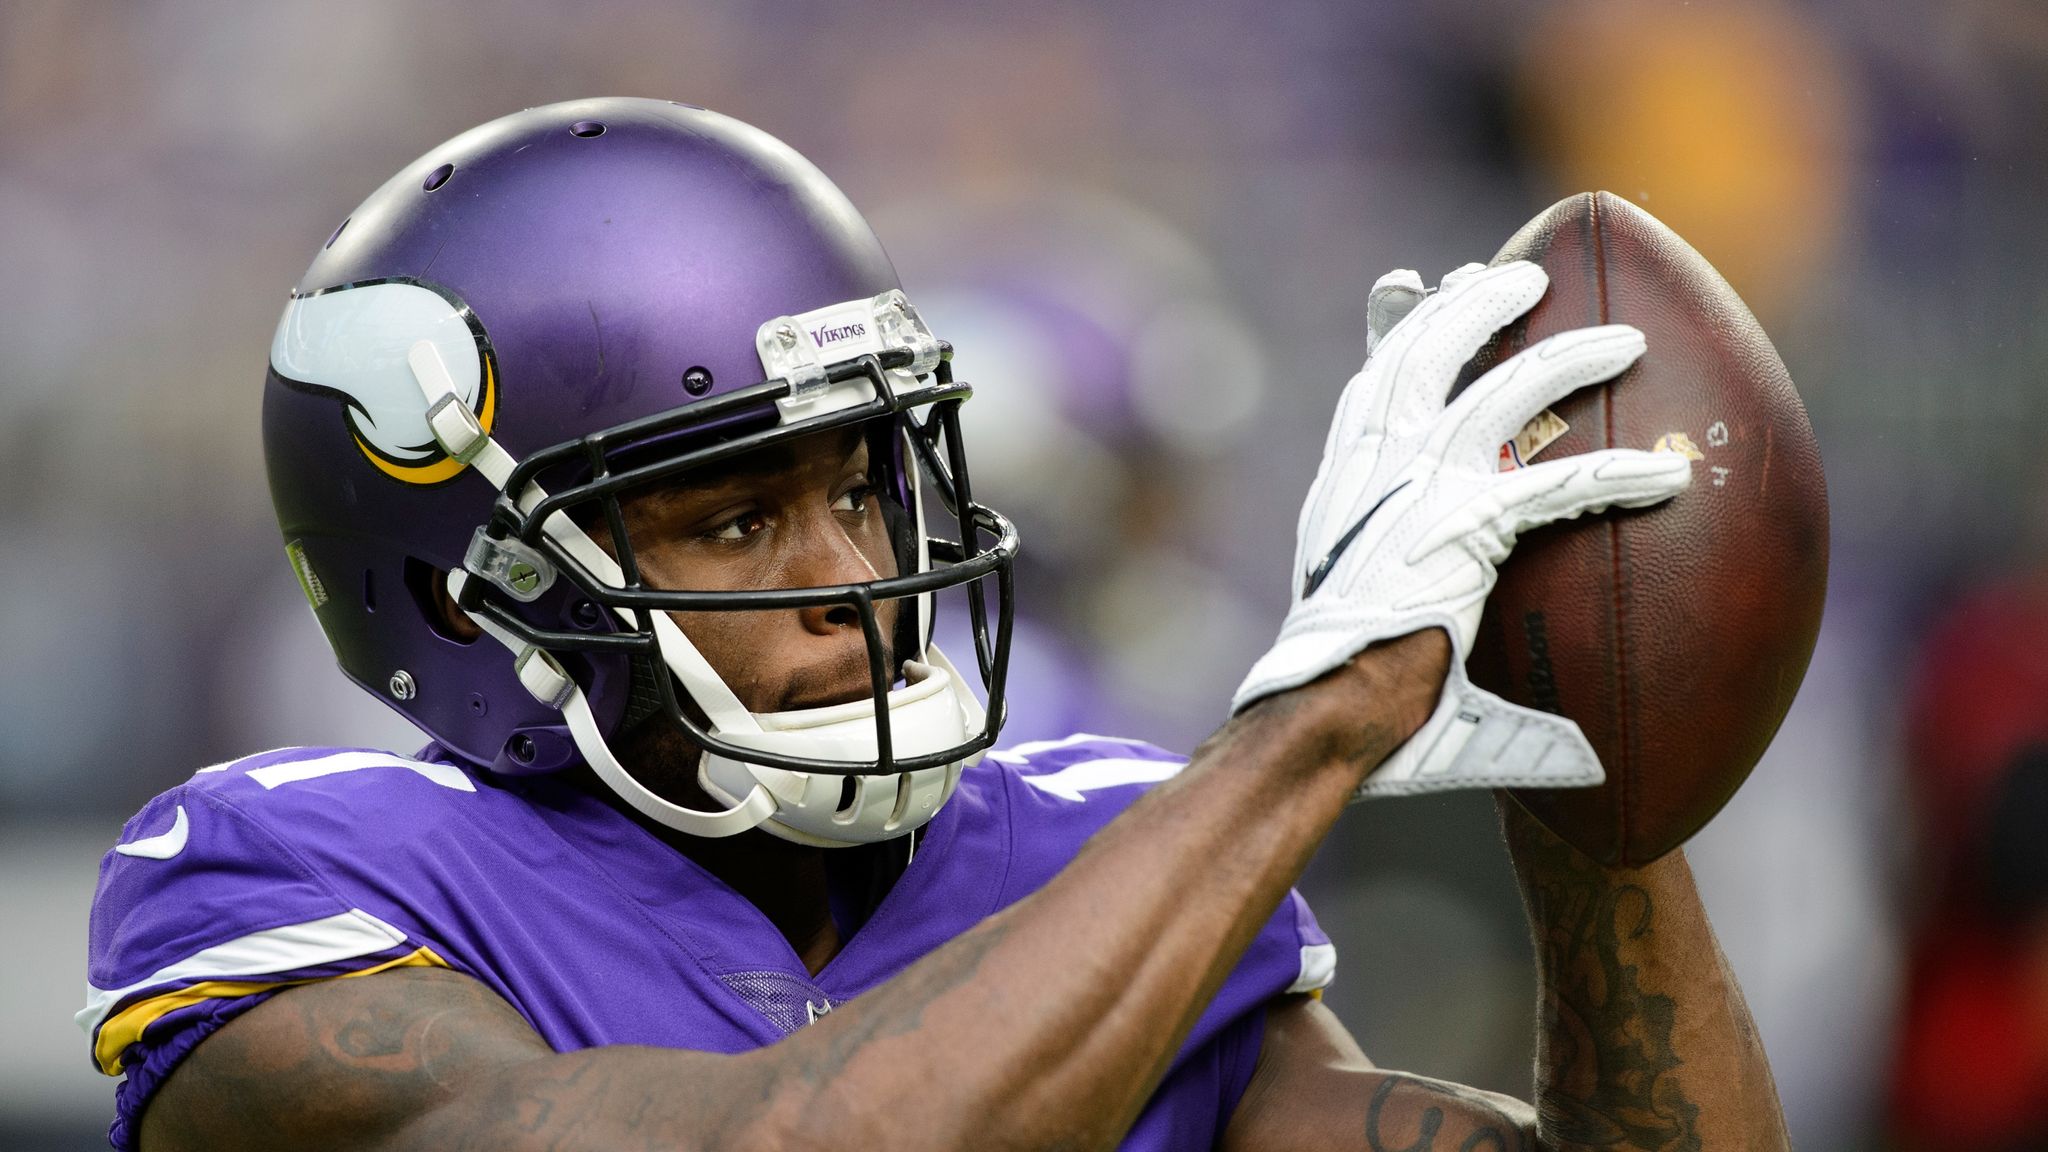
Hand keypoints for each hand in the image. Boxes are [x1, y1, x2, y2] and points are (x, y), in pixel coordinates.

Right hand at [1233, 261, 1691, 796]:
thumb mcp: (1370, 621)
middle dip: (1473, 307)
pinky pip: (1558, 486)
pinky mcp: (1464, 527)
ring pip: (1501, 390)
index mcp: (1342, 485)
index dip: (1401, 329)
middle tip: (1522, 280)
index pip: (1373, 382)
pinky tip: (1669, 476)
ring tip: (1622, 342)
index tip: (1421, 290)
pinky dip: (1618, 476)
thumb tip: (1523, 697)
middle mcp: (1371, 469)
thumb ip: (1425, 615)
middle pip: (1422, 350)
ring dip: (1567, 357)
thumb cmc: (1342, 692)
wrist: (1323, 713)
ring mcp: (1415, 489)